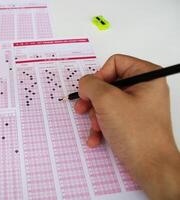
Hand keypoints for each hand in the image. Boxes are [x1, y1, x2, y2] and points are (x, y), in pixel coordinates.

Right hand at [74, 54, 179, 199]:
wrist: (151, 168)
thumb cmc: (135, 132)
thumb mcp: (107, 101)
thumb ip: (90, 85)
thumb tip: (84, 83)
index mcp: (147, 76)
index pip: (115, 62)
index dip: (99, 76)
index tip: (91, 93)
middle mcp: (145, 88)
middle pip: (108, 84)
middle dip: (94, 100)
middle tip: (83, 110)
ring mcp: (139, 106)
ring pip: (107, 102)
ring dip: (95, 116)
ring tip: (95, 128)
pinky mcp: (133, 122)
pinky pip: (112, 116)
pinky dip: (102, 126)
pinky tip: (96, 138)